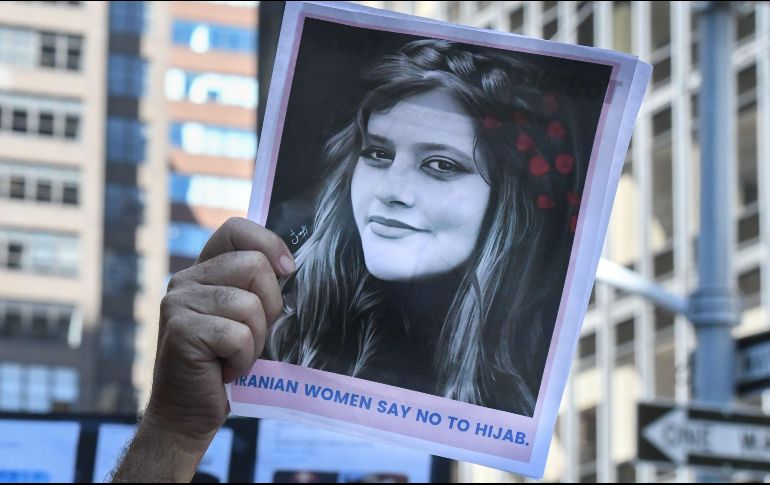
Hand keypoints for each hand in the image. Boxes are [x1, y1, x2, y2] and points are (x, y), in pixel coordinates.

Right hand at [111, 218, 293, 481]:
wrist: (189, 413)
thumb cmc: (226, 363)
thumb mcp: (246, 317)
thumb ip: (258, 288)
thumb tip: (293, 267)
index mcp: (204, 270)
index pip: (236, 229)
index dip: (269, 244)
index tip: (288, 271)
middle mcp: (186, 280)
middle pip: (254, 266)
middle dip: (270, 306)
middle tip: (252, 335)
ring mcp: (179, 304)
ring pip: (249, 305)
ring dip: (256, 340)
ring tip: (235, 356)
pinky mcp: (181, 331)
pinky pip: (238, 335)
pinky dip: (243, 359)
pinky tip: (225, 369)